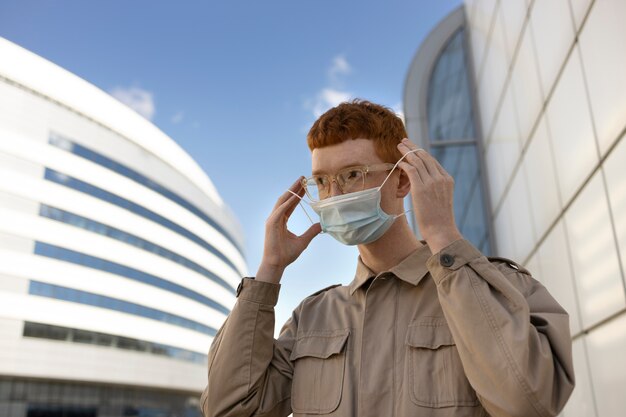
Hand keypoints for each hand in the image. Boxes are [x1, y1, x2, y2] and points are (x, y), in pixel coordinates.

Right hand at [257, 177, 321, 283]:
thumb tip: (321, 225)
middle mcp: (276, 218)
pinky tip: (296, 196)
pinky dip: (289, 202)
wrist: (277, 264)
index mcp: (281, 221)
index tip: (305, 186)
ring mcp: (272, 220)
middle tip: (303, 178)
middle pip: (286, 199)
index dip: (298, 194)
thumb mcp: (303, 241)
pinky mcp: (271, 223)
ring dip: (291, 191)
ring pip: (282, 201)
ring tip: (300, 182)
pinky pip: (281, 210)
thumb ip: (311, 231)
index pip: (290, 204)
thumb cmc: (286, 255)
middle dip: (294, 188)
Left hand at [396, 138, 461, 253]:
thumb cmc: (439, 219)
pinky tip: (399, 161)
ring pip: (417, 161)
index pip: (432, 161)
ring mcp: (432, 182)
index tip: (413, 147)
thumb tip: (422, 185)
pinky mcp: (422, 188)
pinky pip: (411, 170)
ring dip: (407, 151)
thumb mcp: (440, 199)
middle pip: (425, 157)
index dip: (421, 152)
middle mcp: (440, 178)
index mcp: (447, 179)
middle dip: (413, 147)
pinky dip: (404, 163)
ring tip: (398, 146)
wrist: (441, 230)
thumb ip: (434, 189)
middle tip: (404, 140)